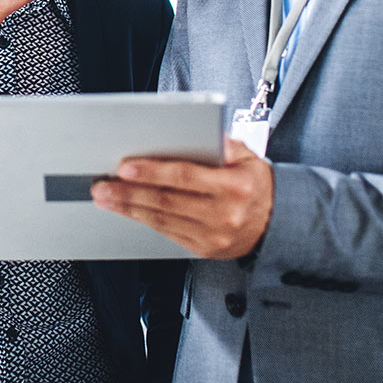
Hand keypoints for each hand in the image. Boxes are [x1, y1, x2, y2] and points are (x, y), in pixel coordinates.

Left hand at [91, 137, 273, 258]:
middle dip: (130, 192)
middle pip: (168, 201)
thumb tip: (197, 132)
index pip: (187, 176)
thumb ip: (224, 144)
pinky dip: (144, 221)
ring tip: (106, 197)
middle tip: (102, 184)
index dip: (153, 172)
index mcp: (236, 186)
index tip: (125, 167)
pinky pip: (168, 234)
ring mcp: (214, 236)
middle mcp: (224, 214)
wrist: (280, 223)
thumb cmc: (258, 184)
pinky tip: (128, 211)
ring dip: (129, 208)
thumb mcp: (249, 157)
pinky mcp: (205, 249)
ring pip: (163, 220)